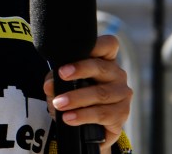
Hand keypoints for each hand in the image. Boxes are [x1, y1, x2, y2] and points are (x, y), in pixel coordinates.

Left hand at [43, 34, 132, 152]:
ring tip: (58, 103)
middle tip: (61, 74)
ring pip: (101, 94)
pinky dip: (83, 116)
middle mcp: (117, 75)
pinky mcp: (121, 115)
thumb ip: (57, 80)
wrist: (89, 126)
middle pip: (102, 67)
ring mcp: (122, 95)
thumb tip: (50, 85)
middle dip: (80, 69)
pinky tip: (69, 118)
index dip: (96, 44)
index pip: (108, 45)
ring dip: (76, 98)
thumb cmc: (77, 93)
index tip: (77, 48)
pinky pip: (102, 114)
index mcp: (105, 60)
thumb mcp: (64, 83)